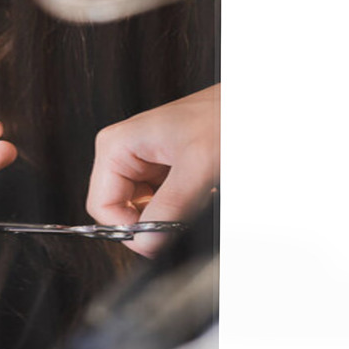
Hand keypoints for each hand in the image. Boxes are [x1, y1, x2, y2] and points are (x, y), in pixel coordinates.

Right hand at [86, 84, 219, 257]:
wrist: (247, 105)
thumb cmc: (223, 116)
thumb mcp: (196, 167)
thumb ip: (170, 207)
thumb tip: (145, 242)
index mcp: (115, 145)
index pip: (101, 206)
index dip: (127, 227)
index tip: (157, 236)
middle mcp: (123, 152)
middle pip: (119, 210)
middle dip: (151, 219)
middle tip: (180, 216)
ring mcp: (140, 160)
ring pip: (141, 209)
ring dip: (167, 213)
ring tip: (192, 196)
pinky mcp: (159, 167)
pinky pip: (158, 200)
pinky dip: (177, 205)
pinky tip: (194, 192)